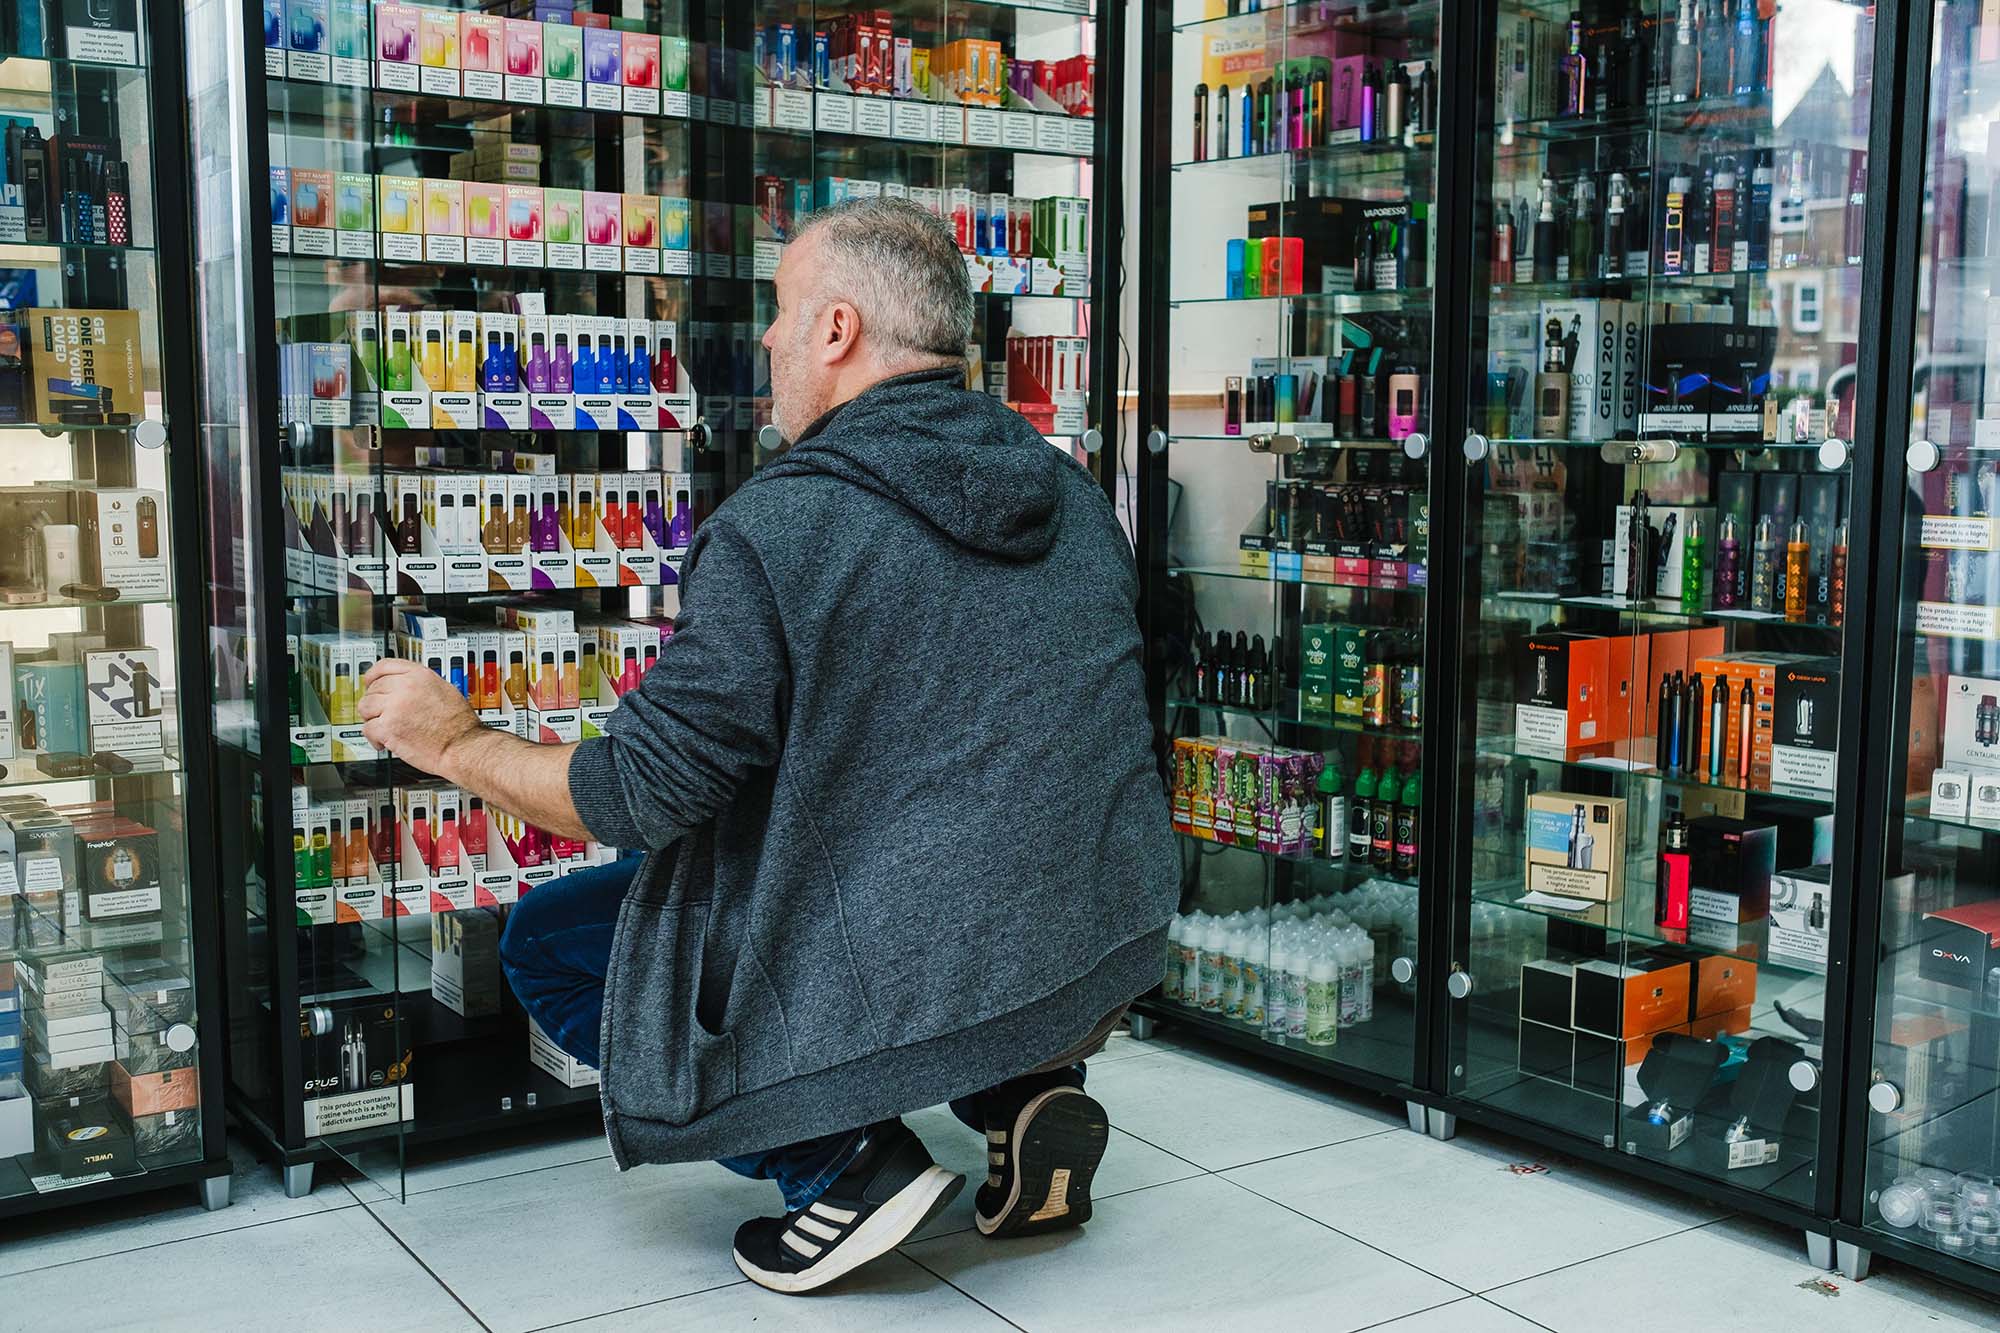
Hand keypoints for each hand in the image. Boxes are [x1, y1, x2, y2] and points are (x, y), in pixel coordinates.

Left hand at [359, 658, 483, 777]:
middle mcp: (405, 687)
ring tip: (384, 728)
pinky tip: (384, 742)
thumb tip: (402, 685)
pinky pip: (367, 728)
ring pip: (365, 707)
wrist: (462, 747)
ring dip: (372, 719)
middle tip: (383, 714)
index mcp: (420, 675)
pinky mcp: (388, 728)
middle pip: (373, 688)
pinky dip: (374, 738)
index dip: (373, 675)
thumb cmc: (459, 725)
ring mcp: (395, 707)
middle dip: (376, 703)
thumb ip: (420, 684)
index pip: (384, 666)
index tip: (369, 681)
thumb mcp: (444, 690)